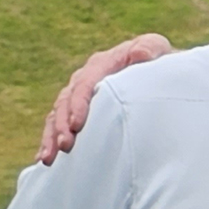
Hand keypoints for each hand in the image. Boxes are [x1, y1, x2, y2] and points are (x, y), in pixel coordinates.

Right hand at [37, 34, 171, 163]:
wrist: (161, 72)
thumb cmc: (161, 62)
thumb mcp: (159, 50)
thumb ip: (151, 48)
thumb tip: (140, 54)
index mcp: (103, 63)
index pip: (85, 83)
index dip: (79, 104)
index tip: (78, 125)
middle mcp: (86, 78)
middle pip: (67, 101)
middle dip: (63, 124)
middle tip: (65, 146)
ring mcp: (81, 96)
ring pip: (59, 115)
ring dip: (52, 136)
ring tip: (49, 158)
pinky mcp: (80, 111)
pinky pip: (60, 124)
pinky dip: (51, 141)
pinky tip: (47, 160)